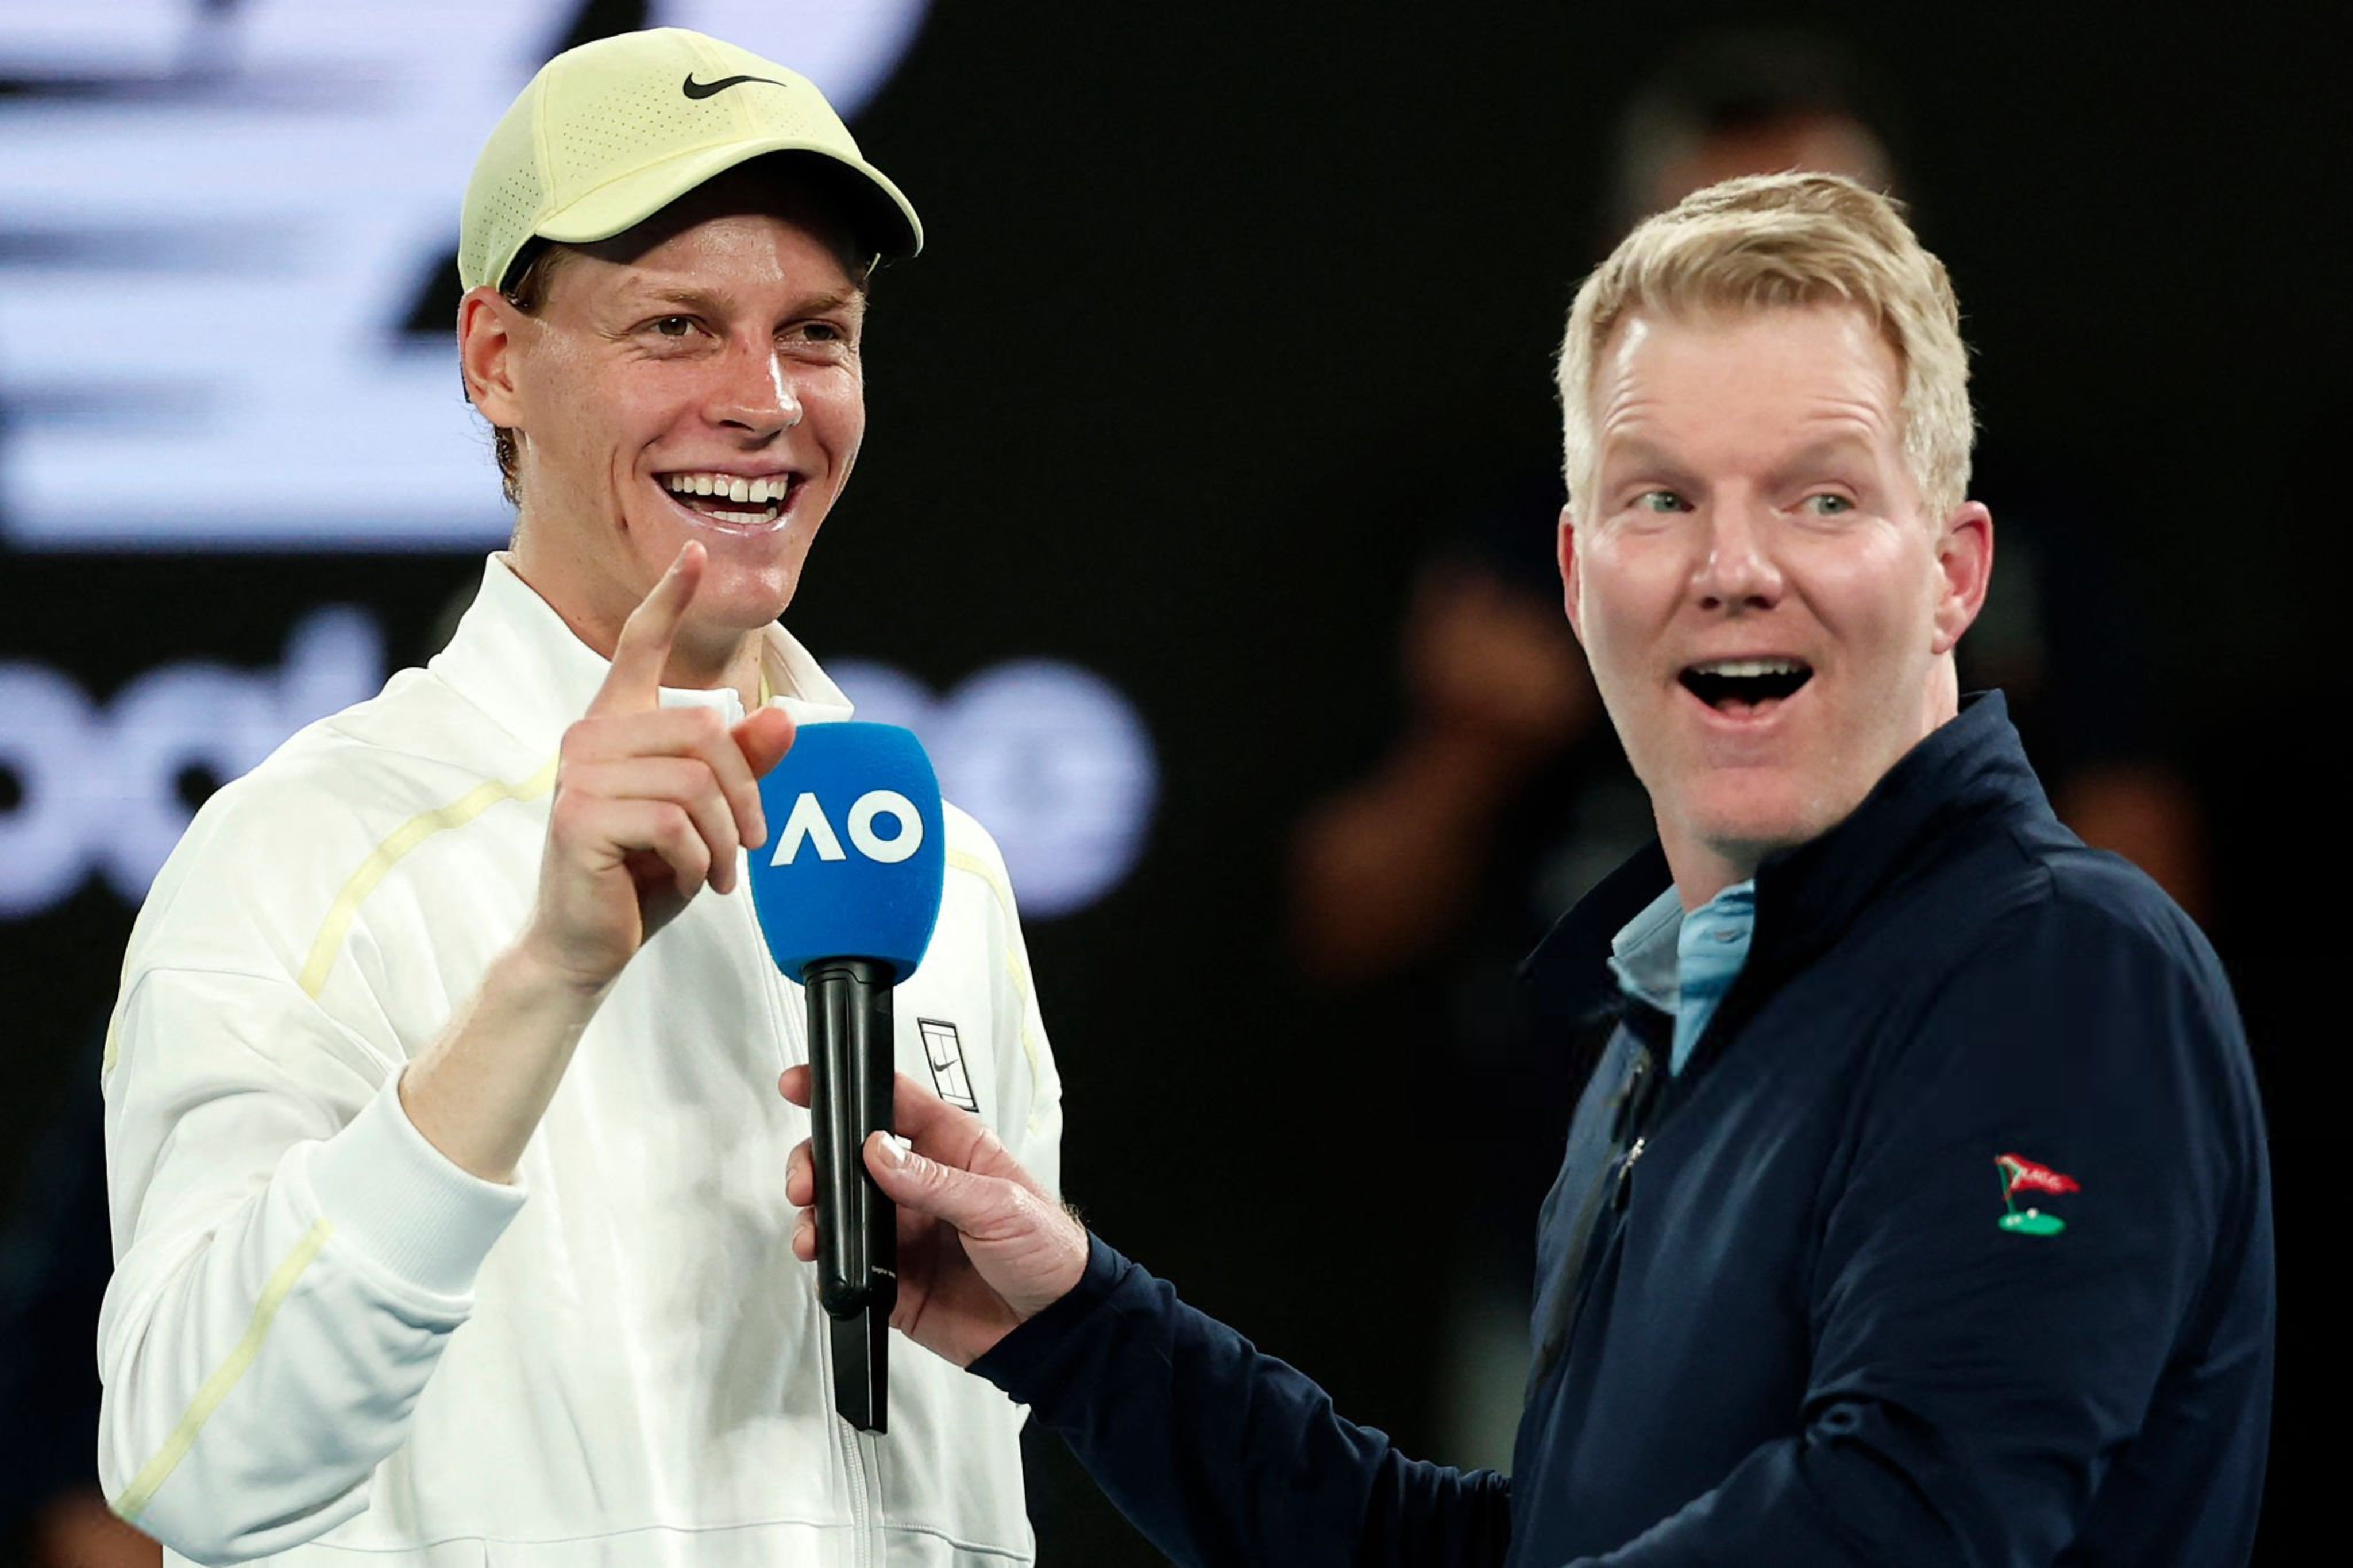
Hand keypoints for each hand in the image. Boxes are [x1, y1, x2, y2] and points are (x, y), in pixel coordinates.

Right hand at [519, 543, 796, 990]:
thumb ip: (742, 764)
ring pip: (696, 783)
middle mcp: (590, 737)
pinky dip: (700, 861)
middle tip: (750, 845)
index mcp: (617, 724)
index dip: (668, 598)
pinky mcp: (579, 818)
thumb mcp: (706, 815)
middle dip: (745, 795)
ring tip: (719, 872)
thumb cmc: (643, 873)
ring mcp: (578, 775)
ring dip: (725, 839)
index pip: (639, 645)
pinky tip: (690, 882)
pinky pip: (674, 824)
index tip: (694, 554)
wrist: (587, 941)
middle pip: (705, 731)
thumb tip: (785, 718)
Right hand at [781, 1067, 1087, 1366]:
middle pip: (851, 1156)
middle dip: (817, 1161)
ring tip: (813, 1230)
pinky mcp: (893, 1278)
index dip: (849, 1088)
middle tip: (807, 1181)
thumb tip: (878, 1153)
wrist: (1053, 1330)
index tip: (804, 1085)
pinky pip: (846, 1266)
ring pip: (840, 1210)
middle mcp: (922, 1185)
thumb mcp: (999, 1205)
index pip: (893, 1103)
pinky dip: (829, 1264)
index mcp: (953, 1149)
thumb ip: (936, 1181)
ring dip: (816, 1215)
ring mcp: (904, 1231)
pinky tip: (830, 1264)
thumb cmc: (1047, 1253)